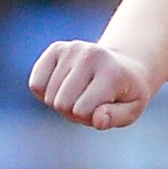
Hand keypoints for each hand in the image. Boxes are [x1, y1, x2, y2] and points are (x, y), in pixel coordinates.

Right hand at [28, 40, 151, 128]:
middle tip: (90, 103)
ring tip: (80, 94)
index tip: (102, 110)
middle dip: (73, 113)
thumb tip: (97, 120)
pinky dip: (45, 93)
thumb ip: (115, 117)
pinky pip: (35, 83)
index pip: (81, 111)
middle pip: (61, 104)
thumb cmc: (126, 93)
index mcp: (111, 73)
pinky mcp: (56, 48)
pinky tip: (63, 87)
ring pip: (48, 96)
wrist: (125, 64)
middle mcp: (90, 55)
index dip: (89, 119)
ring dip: (62, 103)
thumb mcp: (132, 110)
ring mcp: (71, 49)